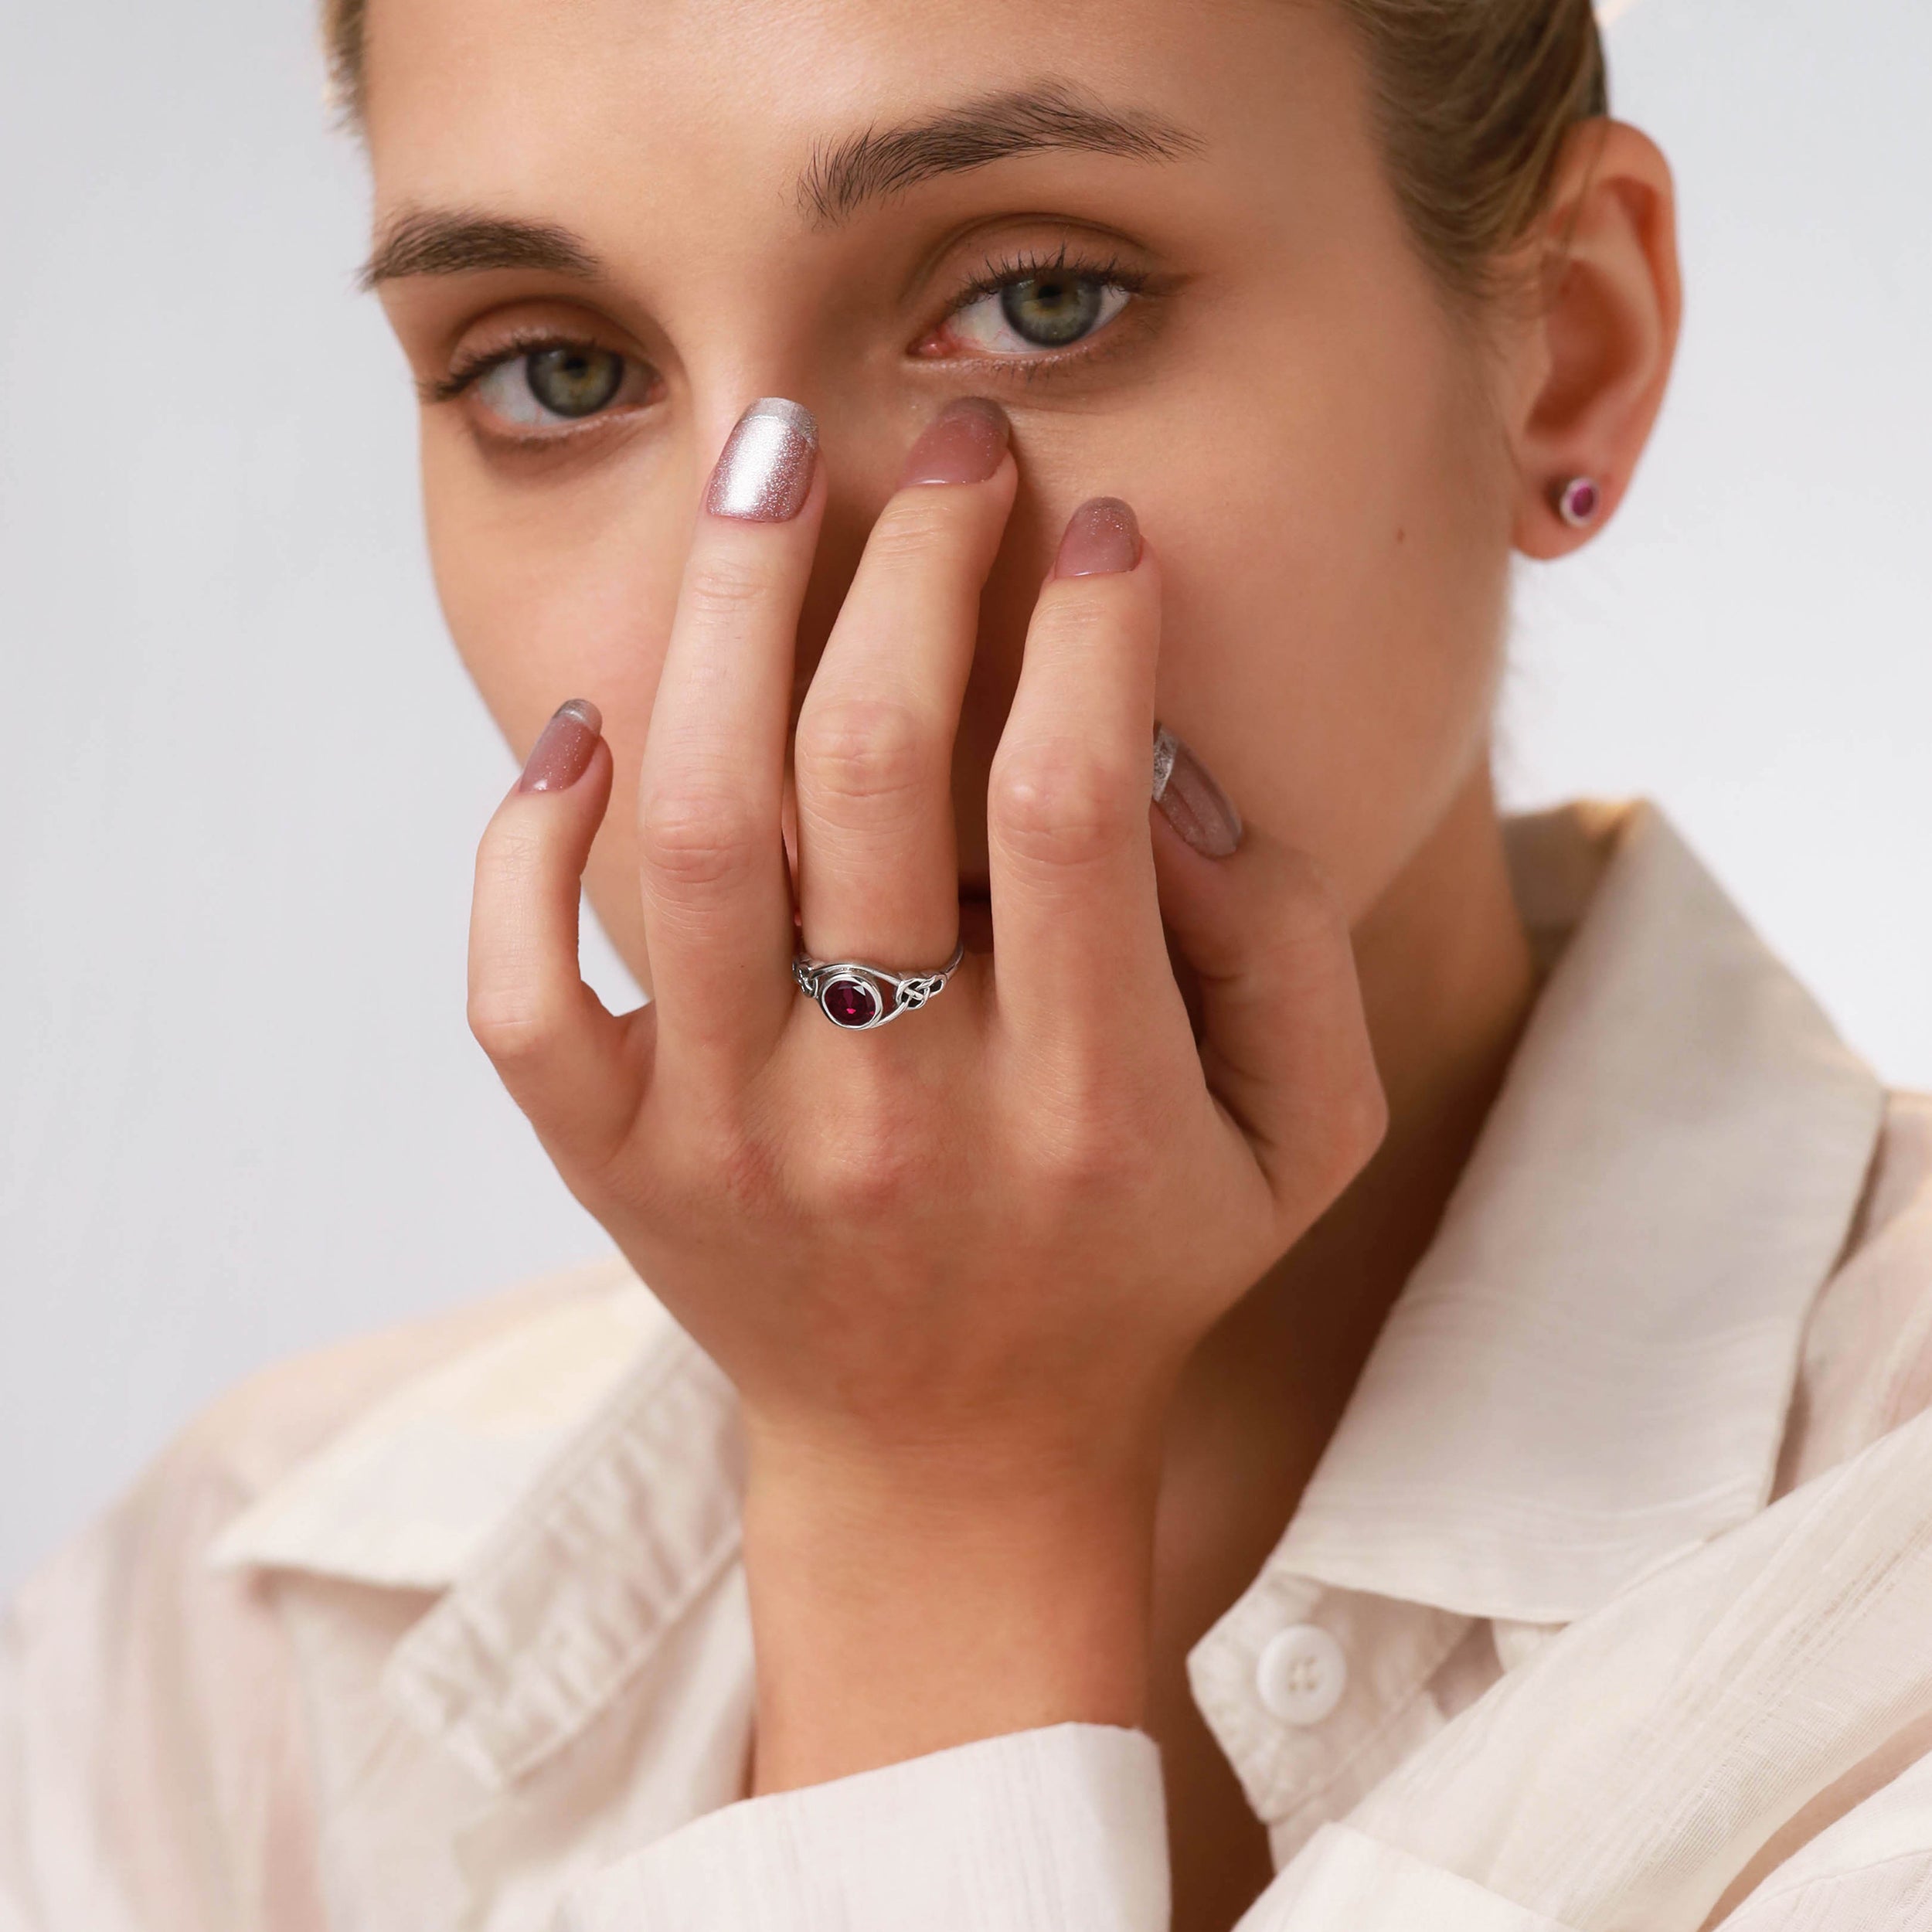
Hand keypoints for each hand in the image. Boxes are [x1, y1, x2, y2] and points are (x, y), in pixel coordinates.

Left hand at [467, 395, 1385, 1785]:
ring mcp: (727, 1142)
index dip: (1086, 627)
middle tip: (945, 442)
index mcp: (1084, 1109)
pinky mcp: (615, 1162)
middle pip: (866, 771)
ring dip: (726, 616)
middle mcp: (893, 1120)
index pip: (1068, 804)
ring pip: (689, 832)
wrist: (949, 1459)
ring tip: (769, 471)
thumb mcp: (1300, 1136)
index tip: (1097, 527)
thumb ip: (1286, 942)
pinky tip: (586, 721)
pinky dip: (517, 842)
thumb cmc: (1140, 1268)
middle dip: (910, 562)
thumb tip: (1159, 749)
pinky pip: (518, 988)